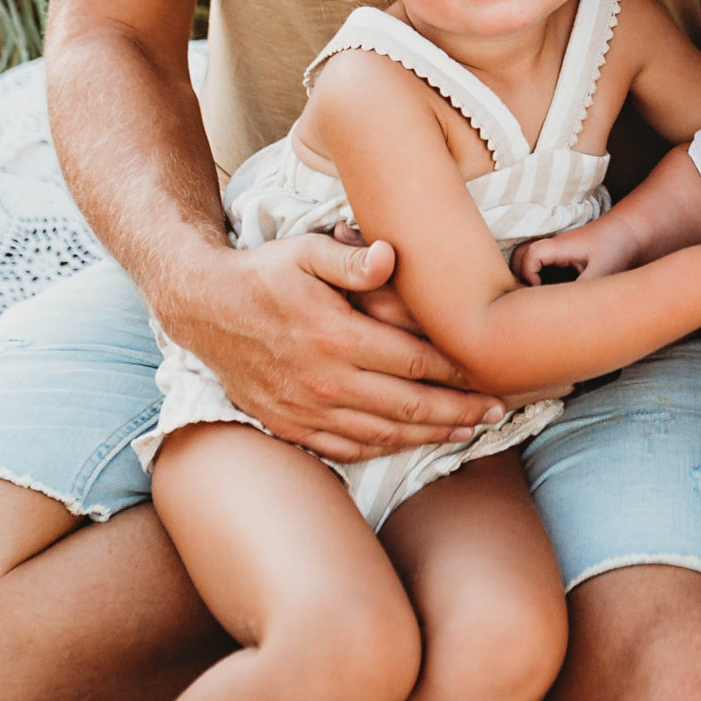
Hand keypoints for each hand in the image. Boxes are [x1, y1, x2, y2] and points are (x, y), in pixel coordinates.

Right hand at [161, 233, 506, 462]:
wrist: (204, 310)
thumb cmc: (264, 274)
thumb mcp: (306, 251)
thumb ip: (351, 257)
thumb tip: (390, 256)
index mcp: (337, 337)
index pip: (416, 361)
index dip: (459, 373)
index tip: (492, 375)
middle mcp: (325, 382)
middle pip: (410, 407)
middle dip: (459, 412)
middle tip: (497, 412)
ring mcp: (307, 410)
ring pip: (383, 434)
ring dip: (430, 437)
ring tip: (467, 432)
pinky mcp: (289, 426)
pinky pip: (347, 449)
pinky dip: (384, 449)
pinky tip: (409, 444)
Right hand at [513, 223, 642, 285]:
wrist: (630, 232)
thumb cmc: (616, 247)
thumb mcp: (601, 272)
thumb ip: (582, 290)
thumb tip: (565, 311)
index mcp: (559, 246)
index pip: (528, 256)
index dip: (527, 275)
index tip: (539, 292)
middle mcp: (554, 245)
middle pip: (519, 255)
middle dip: (518, 276)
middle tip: (531, 298)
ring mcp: (557, 248)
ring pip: (528, 258)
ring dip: (527, 275)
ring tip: (538, 297)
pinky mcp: (563, 254)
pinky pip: (540, 263)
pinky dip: (538, 276)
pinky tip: (551, 293)